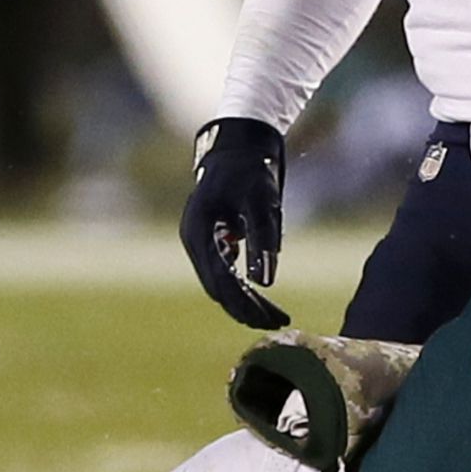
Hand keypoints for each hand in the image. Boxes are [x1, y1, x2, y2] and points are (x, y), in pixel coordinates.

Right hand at [181, 118, 290, 328]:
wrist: (237, 148)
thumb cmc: (251, 171)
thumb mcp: (262, 202)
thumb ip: (263, 239)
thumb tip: (265, 283)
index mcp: (200, 229)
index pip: (220, 279)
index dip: (244, 304)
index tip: (269, 320)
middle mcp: (193, 238)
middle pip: (217, 287)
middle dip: (246, 308)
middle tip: (277, 323)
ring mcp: (197, 240)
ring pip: (219, 282)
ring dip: (244, 301)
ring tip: (274, 317)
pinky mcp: (207, 241)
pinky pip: (221, 272)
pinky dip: (240, 286)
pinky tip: (262, 298)